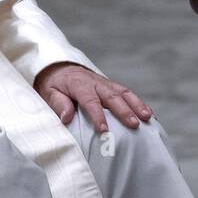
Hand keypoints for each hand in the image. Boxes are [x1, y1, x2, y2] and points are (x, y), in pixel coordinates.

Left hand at [34, 61, 153, 132]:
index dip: (97, 116)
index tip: (104, 130)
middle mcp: (95, 82)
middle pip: (112, 96)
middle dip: (124, 111)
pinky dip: (138, 102)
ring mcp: (105, 83)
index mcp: (79, 84)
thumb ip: (58, 104)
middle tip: (133, 125)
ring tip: (147, 118)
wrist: (59, 68)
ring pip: (124, 93)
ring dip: (136, 105)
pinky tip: (148, 114)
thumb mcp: (49, 93)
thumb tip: (66, 118)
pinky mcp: (111, 86)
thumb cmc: (54, 85)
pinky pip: (127, 93)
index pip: (90, 101)